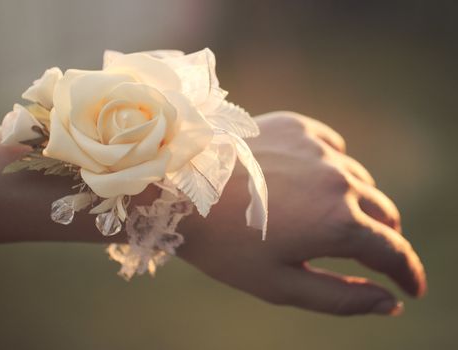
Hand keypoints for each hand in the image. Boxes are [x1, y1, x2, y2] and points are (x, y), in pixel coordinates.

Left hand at [178, 111, 425, 315]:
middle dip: (381, 238)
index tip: (412, 287)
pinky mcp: (298, 127)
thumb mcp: (279, 285)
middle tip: (367, 254)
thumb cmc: (223, 244)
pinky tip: (308, 180)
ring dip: (354, 202)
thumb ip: (340, 298)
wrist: (176, 187)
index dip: (408, 274)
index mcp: (338, 224)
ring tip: (325, 217)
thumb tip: (387, 303)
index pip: (393, 252)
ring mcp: (318, 148)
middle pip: (383, 212)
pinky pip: (333, 149)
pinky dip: (331, 169)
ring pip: (359, 180)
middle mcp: (338, 180)